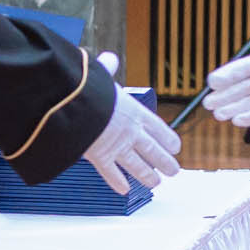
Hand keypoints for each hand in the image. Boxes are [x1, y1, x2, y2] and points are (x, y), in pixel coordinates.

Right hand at [82, 51, 180, 193]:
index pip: (158, 127)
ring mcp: (117, 146)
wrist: (73, 105)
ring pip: (138, 165)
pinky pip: (111, 173)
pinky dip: (117, 182)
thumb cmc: (88, 88)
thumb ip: (107, 70)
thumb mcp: (101, 76)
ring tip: (156, 183)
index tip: (176, 146)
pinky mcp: (100, 157)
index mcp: (133, 110)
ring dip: (148, 176)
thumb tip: (109, 58)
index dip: (168, 138)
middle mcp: (129, 130)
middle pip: (153, 150)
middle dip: (165, 161)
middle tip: (174, 170)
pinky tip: (124, 191)